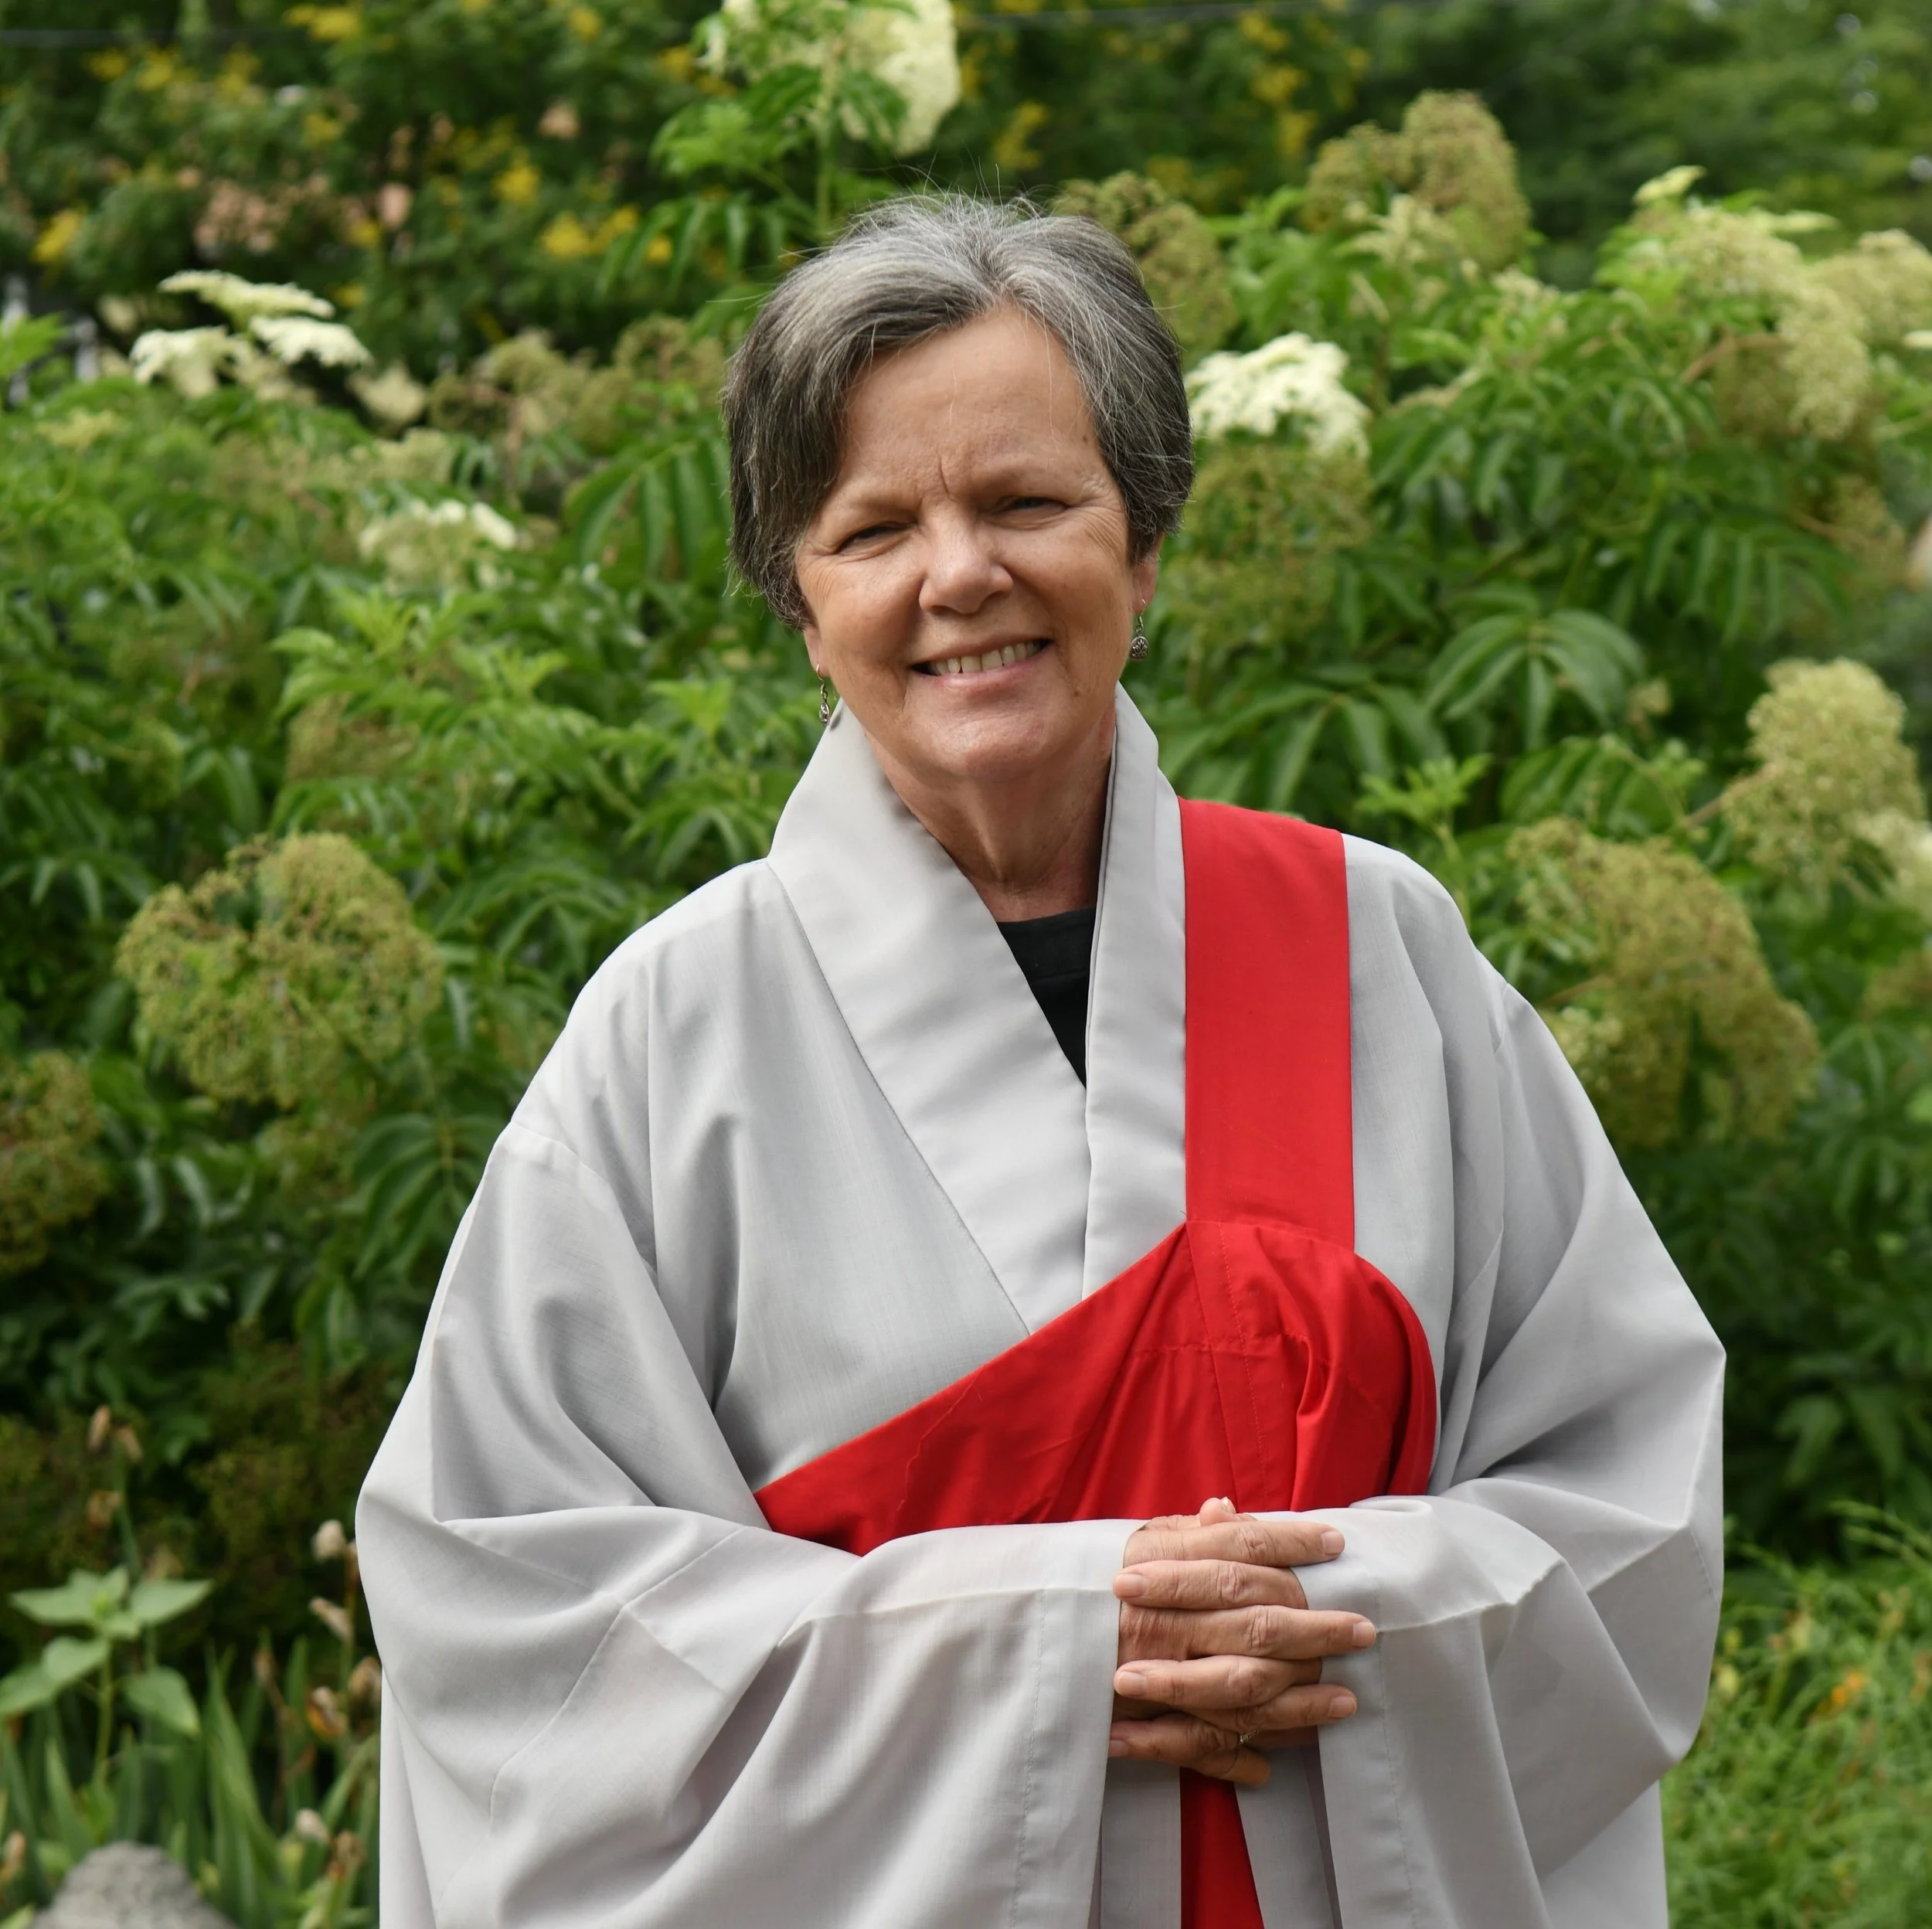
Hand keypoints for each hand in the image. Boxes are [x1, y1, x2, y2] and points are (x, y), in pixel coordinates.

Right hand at [1109, 1498, 1373, 1787]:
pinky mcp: (1147, 1719)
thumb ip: (1181, 1533)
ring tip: (1346, 1697)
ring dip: (1298, 1695)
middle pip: (1255, 1618)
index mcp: (1158, 1563)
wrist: (1034, 1640)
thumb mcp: (1131, 1547)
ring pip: (1244, 1684)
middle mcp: (1164, 1617)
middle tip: (1363, 1628)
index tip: (1334, 1543)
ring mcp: (1158, 1671)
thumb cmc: (1090, 1585)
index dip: (1289, 1541)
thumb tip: (1226, 1508)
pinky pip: (1205, 1739)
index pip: (1237, 1547)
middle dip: (1315, 1625)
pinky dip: (1243, 1751)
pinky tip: (1279, 1759)